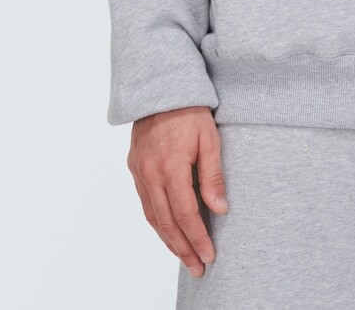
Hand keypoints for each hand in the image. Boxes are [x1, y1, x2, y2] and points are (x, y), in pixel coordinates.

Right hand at [127, 106, 228, 279]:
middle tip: (198, 267)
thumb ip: (213, 176)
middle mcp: (150, 174)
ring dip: (168, 240)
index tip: (209, 255)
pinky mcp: (135, 168)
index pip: (186, 214)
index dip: (198, 238)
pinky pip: (145, 203)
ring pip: (153, 217)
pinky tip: (167, 231)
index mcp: (171, 167)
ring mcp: (139, 172)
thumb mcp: (210, 139)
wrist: (161, 87)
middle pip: (167, 223)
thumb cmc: (190, 111)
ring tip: (184, 257)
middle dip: (183, 249)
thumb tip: (220, 210)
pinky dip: (157, 222)